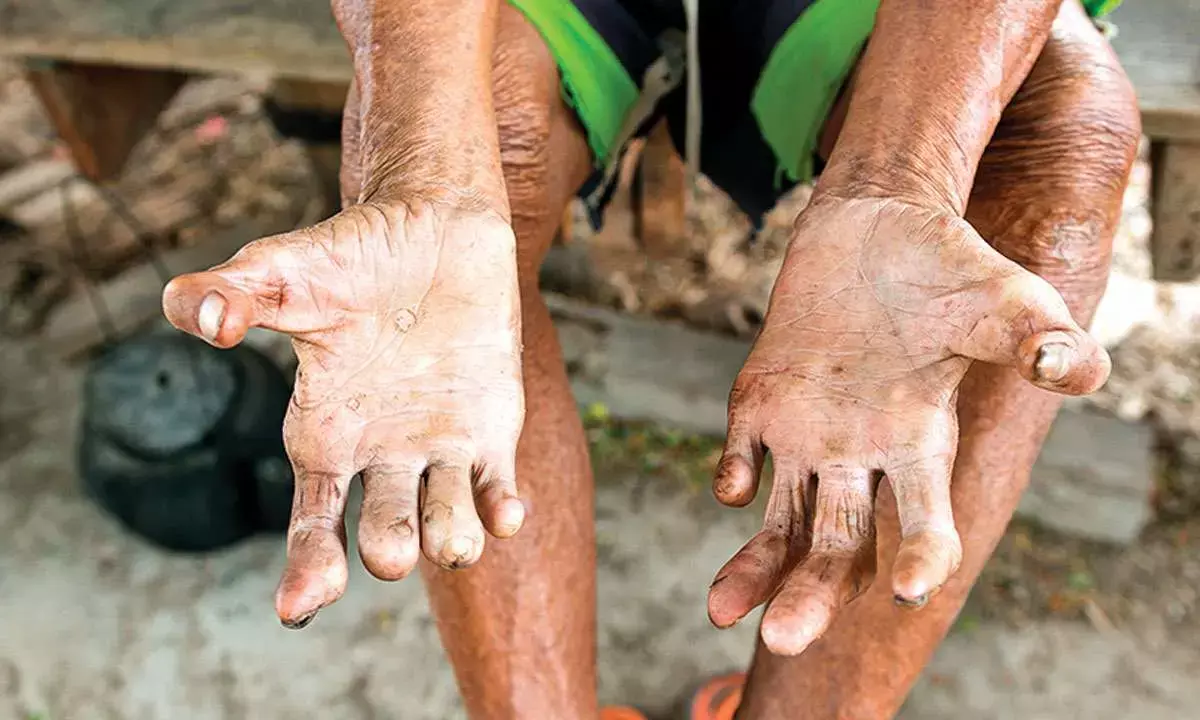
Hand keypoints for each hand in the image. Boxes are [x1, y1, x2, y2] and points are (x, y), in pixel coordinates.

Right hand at [163, 201, 525, 626]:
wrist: (434, 223)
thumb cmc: (351, 253)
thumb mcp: (280, 269)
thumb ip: (229, 293)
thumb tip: (197, 318)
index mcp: (323, 435)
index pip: (313, 520)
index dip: (306, 565)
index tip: (299, 608)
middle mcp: (380, 455)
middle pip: (382, 536)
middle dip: (387, 550)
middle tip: (390, 549)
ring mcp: (438, 448)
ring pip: (446, 524)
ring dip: (451, 541)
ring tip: (452, 541)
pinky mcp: (490, 430)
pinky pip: (497, 489)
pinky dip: (502, 510)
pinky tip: (505, 513)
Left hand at [706, 195, 1108, 653]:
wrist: (873, 224)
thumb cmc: (949, 265)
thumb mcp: (1004, 297)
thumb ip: (1037, 335)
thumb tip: (1076, 368)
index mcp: (921, 445)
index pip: (922, 522)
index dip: (920, 555)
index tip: (911, 585)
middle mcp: (861, 455)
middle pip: (837, 547)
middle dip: (814, 594)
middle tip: (784, 642)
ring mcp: (806, 434)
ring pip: (781, 521)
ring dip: (756, 569)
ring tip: (722, 613)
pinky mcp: (760, 402)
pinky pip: (740, 456)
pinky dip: (731, 473)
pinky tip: (731, 484)